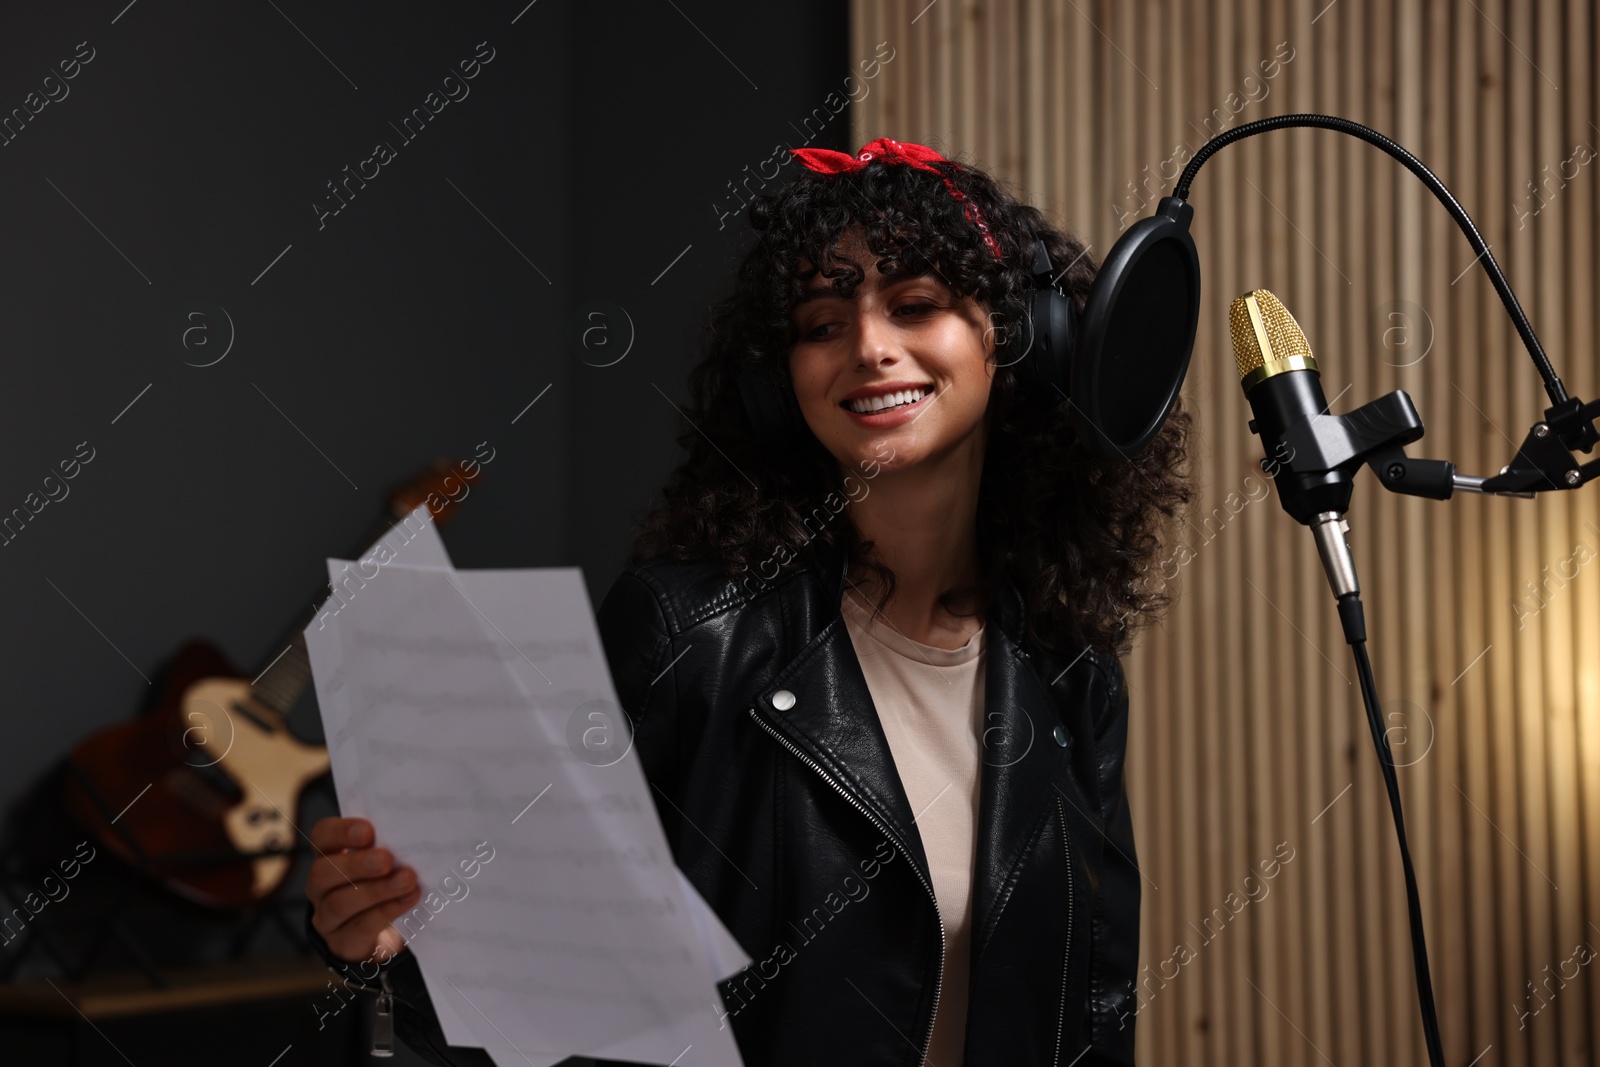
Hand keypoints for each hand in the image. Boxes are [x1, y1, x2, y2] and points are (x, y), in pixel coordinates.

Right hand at [307, 816, 420, 964]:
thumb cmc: (386, 883)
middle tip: (386, 859)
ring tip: (407, 880)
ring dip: (376, 890)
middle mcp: (320, 886)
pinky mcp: (342, 943)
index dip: (341, 832)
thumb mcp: (386, 861)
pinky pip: (360, 927)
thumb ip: (391, 846)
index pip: (321, 836)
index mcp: (328, 856)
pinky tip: (409, 900)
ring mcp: (326, 917)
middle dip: (356, 865)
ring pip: (339, 903)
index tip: (369, 831)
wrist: (385, 936)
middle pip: (322, 873)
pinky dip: (387, 911)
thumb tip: (415, 831)